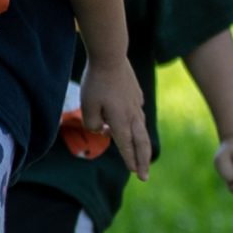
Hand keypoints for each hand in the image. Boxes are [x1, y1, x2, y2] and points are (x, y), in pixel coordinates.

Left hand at [78, 58, 151, 179]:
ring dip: (141, 144)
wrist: (110, 56)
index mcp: (121, 121)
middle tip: (144, 176)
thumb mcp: (87, 107)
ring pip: (142, 128)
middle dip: (143, 161)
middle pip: (141, 143)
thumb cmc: (96, 82)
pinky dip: (137, 123)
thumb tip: (102, 129)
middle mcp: (132, 115)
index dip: (130, 161)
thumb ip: (93, 124)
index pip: (126, 146)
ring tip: (141, 155)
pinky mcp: (136, 93)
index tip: (136, 174)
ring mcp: (137, 103)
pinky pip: (138, 112)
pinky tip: (135, 123)